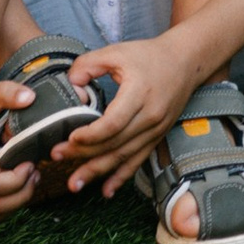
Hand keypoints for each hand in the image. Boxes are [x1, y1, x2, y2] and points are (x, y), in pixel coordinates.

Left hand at [55, 33, 194, 199]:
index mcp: (139, 93)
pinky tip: (106, 191)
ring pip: (124, 157)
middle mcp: (151, 116)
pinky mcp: (158, 136)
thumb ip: (88, 65)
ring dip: (97, 172)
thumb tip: (69, 85)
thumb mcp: (116, 52)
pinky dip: (121, 177)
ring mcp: (156, 129)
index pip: (113, 124)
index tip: (70, 137)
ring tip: (73, 184)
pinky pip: (138, 161)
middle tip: (57, 157)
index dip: (90, 135)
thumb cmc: (149, 55)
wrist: (187, 60)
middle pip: (114, 143)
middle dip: (83, 154)